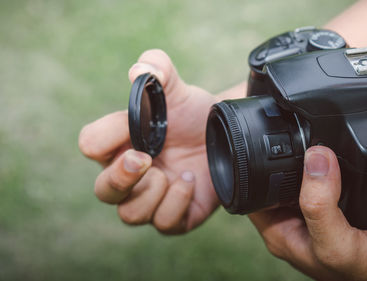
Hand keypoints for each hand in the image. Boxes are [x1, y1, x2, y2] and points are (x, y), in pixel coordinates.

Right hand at [79, 49, 219, 233]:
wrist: (226, 136)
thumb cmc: (193, 115)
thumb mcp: (179, 89)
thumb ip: (160, 69)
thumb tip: (139, 70)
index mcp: (121, 143)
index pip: (91, 143)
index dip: (107, 136)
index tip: (132, 125)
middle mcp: (131, 176)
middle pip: (103, 191)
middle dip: (121, 177)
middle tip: (145, 159)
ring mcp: (153, 199)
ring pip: (130, 214)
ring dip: (153, 192)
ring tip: (178, 172)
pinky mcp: (176, 217)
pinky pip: (164, 223)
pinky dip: (177, 202)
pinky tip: (191, 181)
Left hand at [249, 146, 366, 280]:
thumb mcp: (339, 243)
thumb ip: (321, 204)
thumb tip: (315, 157)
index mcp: (282, 234)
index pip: (254, 193)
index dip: (261, 168)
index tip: (279, 146)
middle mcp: (295, 226)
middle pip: (278, 182)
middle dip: (289, 162)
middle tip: (306, 142)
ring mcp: (316, 219)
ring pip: (304, 181)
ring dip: (312, 165)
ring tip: (324, 149)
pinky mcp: (338, 213)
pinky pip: (328, 185)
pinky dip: (334, 172)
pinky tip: (343, 165)